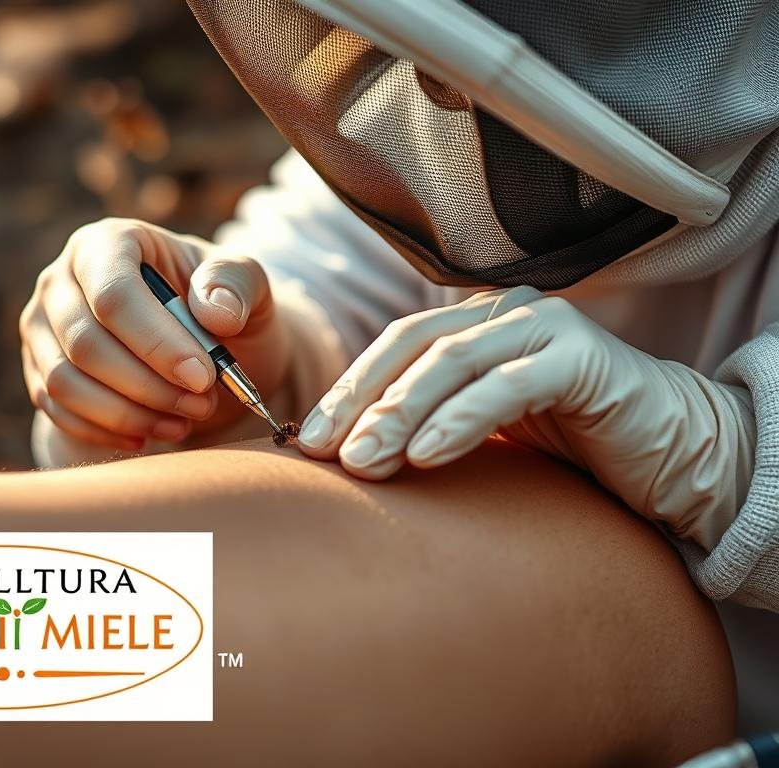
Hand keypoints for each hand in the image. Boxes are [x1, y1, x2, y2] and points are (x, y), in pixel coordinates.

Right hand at [20, 218, 288, 450]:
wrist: (200, 344)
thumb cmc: (220, 307)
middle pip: (86, 344)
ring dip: (127, 414)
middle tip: (201, 405)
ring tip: (181, 423)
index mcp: (109, 242)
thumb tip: (216, 313)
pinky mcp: (38, 370)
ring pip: (64, 382)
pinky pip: (58, 409)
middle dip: (148, 386)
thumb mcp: (247, 285)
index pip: (115, 295)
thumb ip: (238, 283)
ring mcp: (43, 327)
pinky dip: (105, 431)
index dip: (157, 343)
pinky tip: (149, 435)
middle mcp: (61, 279)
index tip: (203, 378)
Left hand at [297, 286, 711, 507]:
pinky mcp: (582, 358)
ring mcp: (545, 328)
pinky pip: (509, 385)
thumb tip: (353, 456)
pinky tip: (428, 456)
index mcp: (476, 324)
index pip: (395, 347)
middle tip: (326, 453)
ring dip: (402, 413)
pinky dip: (463, 418)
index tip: (308, 442)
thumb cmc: (570, 443)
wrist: (669, 451)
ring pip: (454, 361)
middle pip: (414, 346)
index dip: (349, 389)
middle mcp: (505, 313)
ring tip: (366, 462)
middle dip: (363, 400)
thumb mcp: (485, 430)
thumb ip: (431, 425)